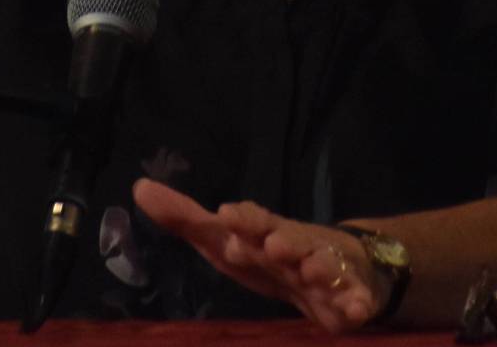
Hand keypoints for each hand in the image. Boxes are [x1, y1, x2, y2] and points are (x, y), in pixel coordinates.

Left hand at [132, 178, 387, 331]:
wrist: (342, 264)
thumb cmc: (271, 253)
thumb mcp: (227, 240)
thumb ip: (186, 219)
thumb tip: (139, 186)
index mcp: (266, 232)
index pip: (252, 221)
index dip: (242, 219)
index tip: (227, 214)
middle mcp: (297, 244)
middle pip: (290, 238)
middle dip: (280, 239)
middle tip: (272, 244)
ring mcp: (327, 267)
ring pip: (323, 264)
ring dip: (318, 266)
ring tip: (310, 270)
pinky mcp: (352, 294)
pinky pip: (357, 299)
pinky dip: (357, 302)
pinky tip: (356, 311)